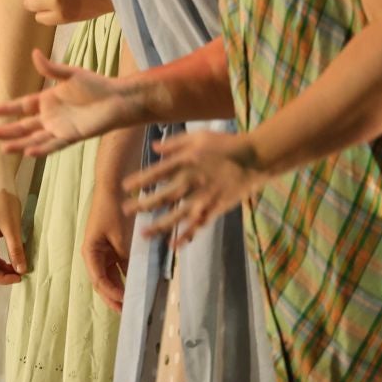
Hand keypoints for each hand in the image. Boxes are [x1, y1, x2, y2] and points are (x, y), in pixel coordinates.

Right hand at [0, 48, 139, 155]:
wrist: (117, 99)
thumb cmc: (96, 85)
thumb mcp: (71, 73)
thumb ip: (51, 69)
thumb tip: (34, 54)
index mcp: (48, 100)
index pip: (22, 106)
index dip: (7, 108)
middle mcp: (51, 116)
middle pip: (24, 125)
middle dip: (7, 130)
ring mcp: (60, 128)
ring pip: (34, 138)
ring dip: (19, 144)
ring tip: (3, 149)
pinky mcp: (72, 136)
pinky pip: (53, 145)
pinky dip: (40, 149)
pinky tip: (27, 153)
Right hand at [0, 178, 28, 284]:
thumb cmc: (3, 201)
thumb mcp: (12, 227)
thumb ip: (16, 250)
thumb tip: (21, 271)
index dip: (1, 279)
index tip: (19, 277)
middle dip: (0, 275)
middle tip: (19, 274)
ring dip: (0, 268)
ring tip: (18, 266)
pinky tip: (12, 256)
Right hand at [83, 175, 132, 311]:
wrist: (114, 187)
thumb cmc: (113, 211)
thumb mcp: (122, 239)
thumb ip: (126, 261)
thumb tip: (135, 282)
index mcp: (90, 252)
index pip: (99, 280)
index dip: (111, 293)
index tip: (126, 302)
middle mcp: (94, 254)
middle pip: (102, 282)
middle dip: (113, 297)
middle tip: (127, 312)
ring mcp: (103, 251)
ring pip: (110, 276)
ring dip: (120, 289)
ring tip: (132, 304)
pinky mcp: (113, 246)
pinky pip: (119, 266)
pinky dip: (126, 276)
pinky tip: (136, 284)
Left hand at [123, 129, 268, 248]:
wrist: (256, 159)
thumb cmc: (226, 145)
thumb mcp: (198, 136)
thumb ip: (175, 143)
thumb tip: (154, 147)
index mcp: (187, 162)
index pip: (158, 172)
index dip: (141, 180)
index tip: (124, 187)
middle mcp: (193, 181)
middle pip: (165, 196)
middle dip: (144, 204)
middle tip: (126, 211)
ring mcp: (205, 197)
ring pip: (179, 215)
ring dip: (160, 226)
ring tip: (143, 235)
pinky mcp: (216, 208)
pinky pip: (199, 225)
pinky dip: (187, 235)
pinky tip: (174, 244)